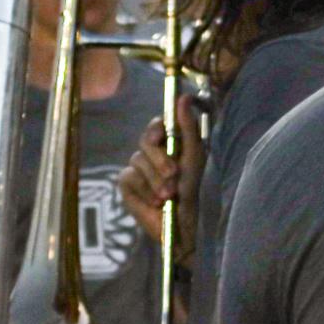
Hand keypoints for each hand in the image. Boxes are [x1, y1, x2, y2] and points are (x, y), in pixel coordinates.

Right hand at [117, 95, 203, 261]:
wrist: (185, 226)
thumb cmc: (196, 191)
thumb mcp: (195, 158)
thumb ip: (188, 128)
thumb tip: (182, 97)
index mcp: (171, 145)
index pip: (157, 126)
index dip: (156, 128)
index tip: (161, 136)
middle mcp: (153, 154)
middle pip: (145, 141)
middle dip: (159, 160)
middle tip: (173, 176)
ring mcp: (138, 170)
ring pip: (137, 160)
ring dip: (155, 180)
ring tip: (168, 197)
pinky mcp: (127, 186)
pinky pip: (129, 178)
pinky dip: (144, 191)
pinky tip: (155, 203)